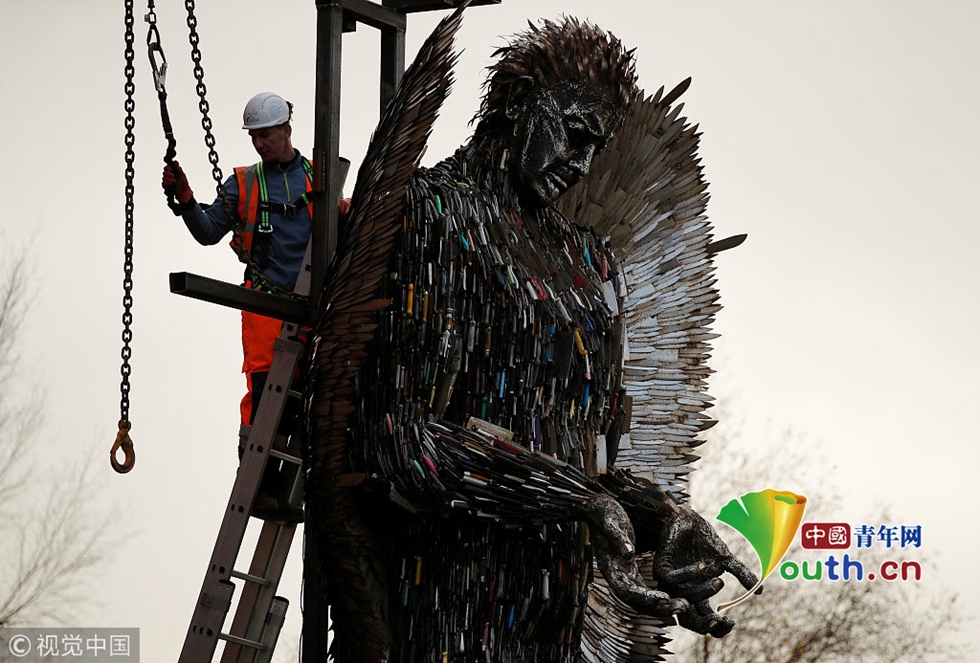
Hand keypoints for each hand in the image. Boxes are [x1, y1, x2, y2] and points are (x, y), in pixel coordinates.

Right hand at [162, 161, 192, 203]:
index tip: (172, 171)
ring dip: (170, 181)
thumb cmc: (184, 185)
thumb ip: (177, 168)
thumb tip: (175, 161)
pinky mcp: (166, 186)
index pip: (166, 167)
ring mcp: (167, 181)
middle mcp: (170, 175)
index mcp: (174, 172)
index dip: (168, 169)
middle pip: (164, 172)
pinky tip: (172, 187)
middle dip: (170, 176)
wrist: (183, 195)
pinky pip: (163, 184)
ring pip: (163, 178)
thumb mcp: (181, 176)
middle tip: (175, 179)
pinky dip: (168, 185)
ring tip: (175, 184)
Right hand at [579, 494, 689, 618]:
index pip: (627, 590)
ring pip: (643, 598)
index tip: (664, 598)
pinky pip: (645, 589)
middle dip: (659, 606)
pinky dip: (659, 595)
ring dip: (662, 604)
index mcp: (610, 567)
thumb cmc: (604, 513)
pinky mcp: (630, 570)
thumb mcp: (610, 522)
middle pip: (637, 601)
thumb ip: (617, 538)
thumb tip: (628, 553)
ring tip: (685, 605)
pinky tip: (676, 595)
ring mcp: (623, 574)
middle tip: (682, 607)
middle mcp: (616, 575)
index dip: (645, 597)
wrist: (596, 509)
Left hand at [651, 502, 759, 636]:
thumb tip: (761, 591)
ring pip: (682, 600)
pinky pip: (671, 579)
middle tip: (721, 619)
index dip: (718, 628)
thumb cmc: (704, 539)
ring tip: (720, 580)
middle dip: (705, 623)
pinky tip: (704, 566)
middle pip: (689, 621)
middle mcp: (683, 593)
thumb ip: (740, 574)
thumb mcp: (725, 559)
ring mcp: (670, 584)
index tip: (732, 622)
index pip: (706, 622)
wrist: (687, 518)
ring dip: (703, 592)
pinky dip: (689, 574)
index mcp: (698, 595)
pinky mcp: (661, 569)